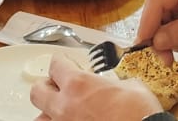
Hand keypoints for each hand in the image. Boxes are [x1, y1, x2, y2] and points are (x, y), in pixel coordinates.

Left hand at [29, 56, 160, 120]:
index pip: (56, 65)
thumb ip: (115, 82)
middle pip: (38, 91)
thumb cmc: (140, 114)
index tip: (67, 65)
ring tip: (61, 112)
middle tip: (59, 87)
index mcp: (78, 84)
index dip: (62, 63)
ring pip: (40, 118)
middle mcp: (65, 106)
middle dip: (47, 87)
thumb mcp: (131, 86)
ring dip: (48, 113)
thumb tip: (117, 85)